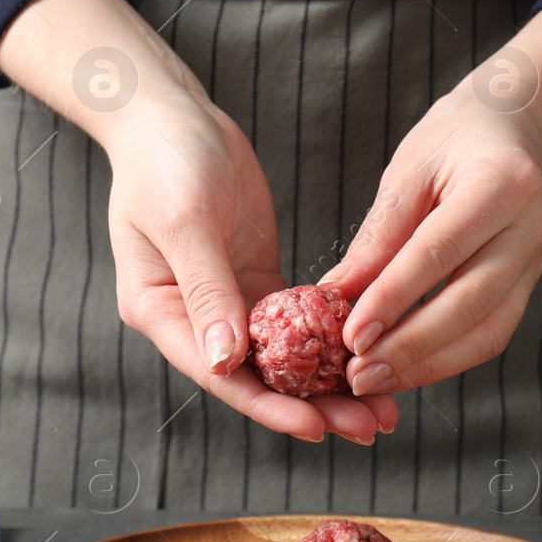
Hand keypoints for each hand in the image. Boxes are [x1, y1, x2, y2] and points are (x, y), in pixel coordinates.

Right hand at [0, 0, 397, 442]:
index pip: (219, 375)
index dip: (268, 405)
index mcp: (160, 312)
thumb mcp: (185, 221)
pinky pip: (296, 324)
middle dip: (312, 405)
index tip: (314, 426)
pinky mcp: (255, 280)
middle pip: (256, 378)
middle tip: (369, 427)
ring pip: (282, 358)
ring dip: (329, 383)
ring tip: (382, 409)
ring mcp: (225, 303)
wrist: (170, 114)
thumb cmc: (165, 160)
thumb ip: (207, 291)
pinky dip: (329, 342)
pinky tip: (368, 355)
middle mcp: (192, 319)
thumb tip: (227, 363)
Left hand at [320, 9, 541, 394]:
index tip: (350, 337)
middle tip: (357, 375)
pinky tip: (406, 368)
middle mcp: (532, 226)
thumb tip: (336, 296)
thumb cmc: (453, 139)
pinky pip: (493, 332)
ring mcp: (538, 258)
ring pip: (488, 331)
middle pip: (469, 303)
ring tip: (376, 380)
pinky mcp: (531, 282)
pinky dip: (448, 357)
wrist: (515, 124)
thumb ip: (378, 236)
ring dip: (429, 365)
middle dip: (409, 348)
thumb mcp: (407, 170)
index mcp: (502, 183)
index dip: (392, 300)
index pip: (438, 253)